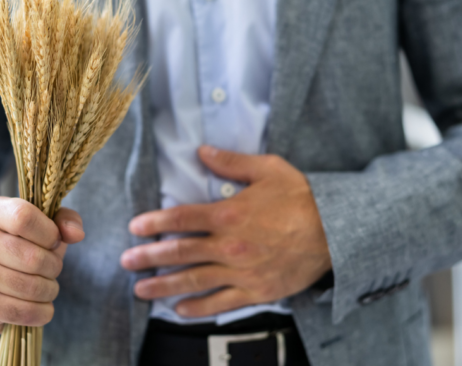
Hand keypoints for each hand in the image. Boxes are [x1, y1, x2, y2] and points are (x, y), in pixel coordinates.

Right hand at [0, 197, 84, 333]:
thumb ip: (67, 220)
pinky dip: (42, 312)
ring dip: (49, 290)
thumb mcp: (47, 222)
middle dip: (54, 266)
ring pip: (30, 288)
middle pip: (32, 258)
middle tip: (52, 267)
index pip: (23, 218)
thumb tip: (76, 234)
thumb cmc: (26, 241)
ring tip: (46, 285)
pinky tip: (40, 304)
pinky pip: (23, 312)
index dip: (49, 233)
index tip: (53, 241)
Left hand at [120, 146, 330, 317]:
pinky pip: (222, 303)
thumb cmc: (302, 198)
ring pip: (195, 281)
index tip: (134, 228)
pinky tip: (180, 310)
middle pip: (180, 253)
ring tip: (141, 290)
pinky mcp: (256, 291)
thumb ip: (231, 162)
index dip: (154, 223)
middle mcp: (230, 246)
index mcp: (229, 214)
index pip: (182, 219)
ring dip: (164, 286)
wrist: (336, 232)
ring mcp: (242, 272)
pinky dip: (199, 308)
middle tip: (126, 262)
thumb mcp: (268, 169)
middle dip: (149, 258)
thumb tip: (201, 151)